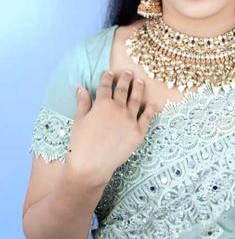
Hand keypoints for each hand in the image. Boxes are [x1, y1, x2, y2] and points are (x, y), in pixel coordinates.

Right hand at [65, 70, 155, 186]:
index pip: (106, 86)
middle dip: (125, 79)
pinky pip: (147, 117)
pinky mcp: (139, 132)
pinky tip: (152, 103)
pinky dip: (150, 109)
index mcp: (102, 104)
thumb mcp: (79, 120)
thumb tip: (80, 87)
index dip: (107, 78)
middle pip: (123, 89)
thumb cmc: (80, 144)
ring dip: (138, 89)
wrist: (91, 166)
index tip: (109, 72)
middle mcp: (118, 108)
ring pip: (136, 99)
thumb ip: (82, 102)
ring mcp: (130, 120)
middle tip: (129, 72)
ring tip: (140, 81)